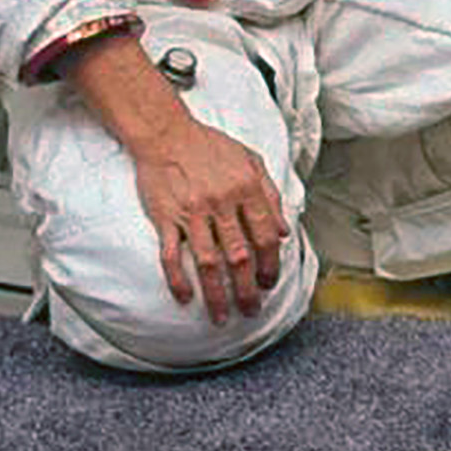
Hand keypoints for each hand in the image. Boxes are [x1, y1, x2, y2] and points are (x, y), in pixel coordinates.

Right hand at [129, 120, 288, 324]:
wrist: (166, 133)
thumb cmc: (210, 146)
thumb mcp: (251, 160)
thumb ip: (270, 195)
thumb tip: (285, 231)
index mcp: (246, 188)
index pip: (265, 235)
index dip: (270, 264)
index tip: (270, 283)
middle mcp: (221, 202)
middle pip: (239, 256)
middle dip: (247, 290)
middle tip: (251, 311)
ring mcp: (192, 212)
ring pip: (207, 262)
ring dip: (216, 294)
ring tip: (221, 317)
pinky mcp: (166, 217)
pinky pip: (171, 255)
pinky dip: (177, 279)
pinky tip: (184, 298)